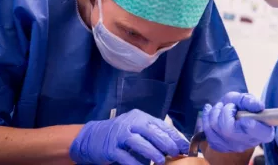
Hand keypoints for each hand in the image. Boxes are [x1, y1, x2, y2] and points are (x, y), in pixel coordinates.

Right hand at [69, 109, 188, 164]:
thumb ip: (152, 133)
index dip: (174, 136)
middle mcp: (130, 123)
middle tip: (175, 153)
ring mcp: (120, 136)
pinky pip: (125, 157)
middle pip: (151, 132)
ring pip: (139, 143)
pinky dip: (136, 163)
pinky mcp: (111, 148)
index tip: (184, 146)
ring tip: (160, 161)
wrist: (93, 137)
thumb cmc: (120, 133)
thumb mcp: (136, 128)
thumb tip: (175, 144)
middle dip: (166, 143)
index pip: (161, 125)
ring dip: (152, 153)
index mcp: (140, 117)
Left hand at [202, 92, 274, 152]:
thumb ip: (250, 101)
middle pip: (228, 130)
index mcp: (262, 133)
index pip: (253, 130)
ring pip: (215, 127)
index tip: (244, 114)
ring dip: (216, 111)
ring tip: (221, 107)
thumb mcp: (245, 99)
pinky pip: (207, 129)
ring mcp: (232, 147)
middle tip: (230, 106)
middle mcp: (247, 143)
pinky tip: (210, 110)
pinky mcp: (218, 146)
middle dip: (226, 112)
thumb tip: (258, 106)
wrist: (228, 115)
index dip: (248, 122)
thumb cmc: (240, 107)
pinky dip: (207, 116)